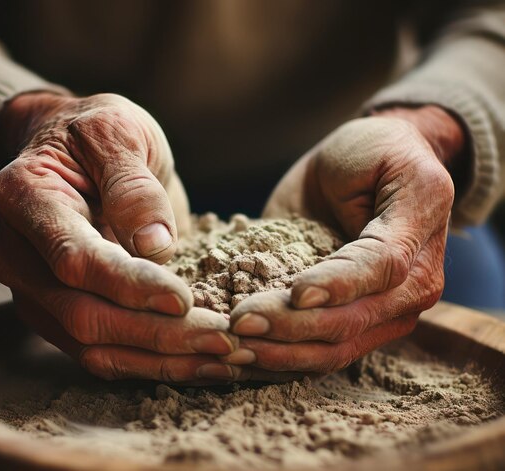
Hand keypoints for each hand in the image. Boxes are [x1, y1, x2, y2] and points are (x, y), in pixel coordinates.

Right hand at [0, 92, 240, 382]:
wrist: (70, 153)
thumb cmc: (95, 133)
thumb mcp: (117, 131)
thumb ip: (131, 184)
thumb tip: (155, 246)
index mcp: (26, 198)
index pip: (75, 258)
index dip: (129, 284)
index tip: (184, 298)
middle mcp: (19, 255)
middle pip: (83, 314)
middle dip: (156, 333)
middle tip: (222, 339)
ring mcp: (35, 291)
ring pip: (92, 346)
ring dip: (159, 359)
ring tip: (221, 359)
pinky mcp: (60, 314)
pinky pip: (100, 352)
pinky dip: (149, 363)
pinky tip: (196, 362)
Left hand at [224, 106, 464, 373]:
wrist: (373, 166)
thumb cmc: (371, 155)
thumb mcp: (374, 158)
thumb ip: (365, 211)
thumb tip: (319, 281)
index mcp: (419, 244)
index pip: (379, 272)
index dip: (337, 285)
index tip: (293, 292)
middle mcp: (409, 292)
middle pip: (351, 324)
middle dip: (292, 328)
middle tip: (238, 323)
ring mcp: (380, 317)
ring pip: (332, 351)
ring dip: (280, 355)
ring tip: (230, 349)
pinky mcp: (349, 326)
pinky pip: (316, 354)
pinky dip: (276, 361)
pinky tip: (237, 359)